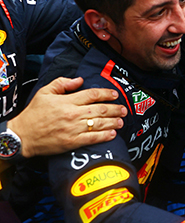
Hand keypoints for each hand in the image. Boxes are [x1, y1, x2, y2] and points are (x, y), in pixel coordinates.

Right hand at [8, 77, 125, 157]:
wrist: (22, 136)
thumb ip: (62, 83)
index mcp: (67, 101)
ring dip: (113, 122)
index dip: (106, 94)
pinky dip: (104, 136)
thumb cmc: (34, 114)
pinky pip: (92, 138)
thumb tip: (80, 80)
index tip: (115, 94)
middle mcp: (72, 114)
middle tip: (124, 109)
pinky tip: (113, 134)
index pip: (92, 95)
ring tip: (121, 120)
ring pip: (99, 124)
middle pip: (100, 109)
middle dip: (115, 109)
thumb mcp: (44, 93)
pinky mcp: (72, 142)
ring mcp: (73, 129)